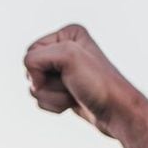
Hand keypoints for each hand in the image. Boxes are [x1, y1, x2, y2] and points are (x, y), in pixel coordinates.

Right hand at [24, 24, 147, 139]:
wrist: (117, 112)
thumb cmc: (98, 84)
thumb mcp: (68, 57)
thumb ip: (36, 58)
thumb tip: (31, 82)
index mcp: (68, 34)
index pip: (31, 52)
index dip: (41, 69)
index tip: (66, 73)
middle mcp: (65, 49)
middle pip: (30, 71)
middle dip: (46, 85)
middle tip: (71, 85)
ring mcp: (63, 71)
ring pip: (34, 87)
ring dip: (51, 97)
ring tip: (73, 94)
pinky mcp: (63, 88)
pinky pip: (41, 98)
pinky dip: (53, 105)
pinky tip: (72, 102)